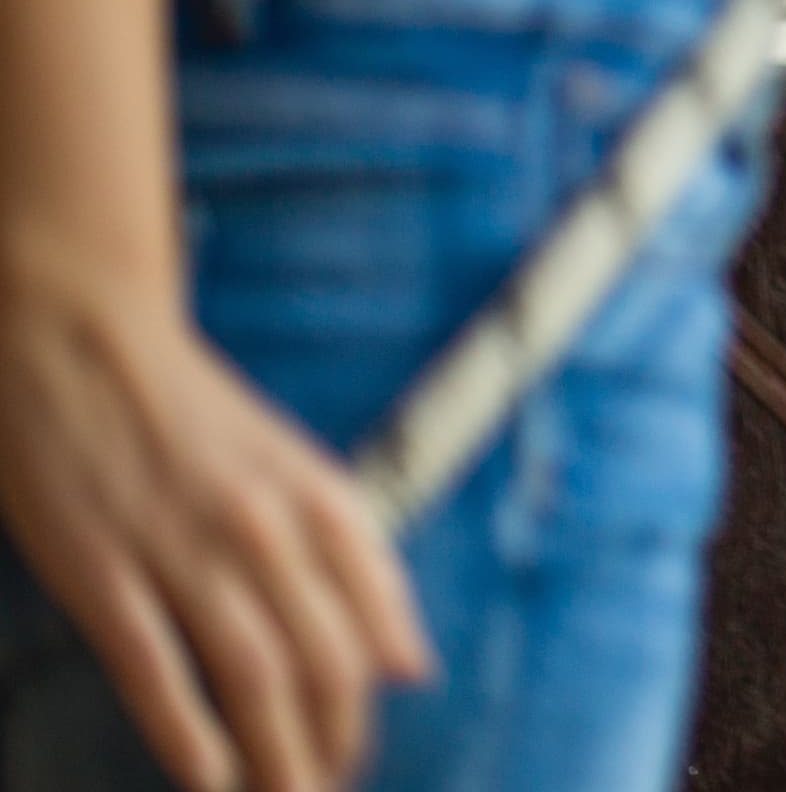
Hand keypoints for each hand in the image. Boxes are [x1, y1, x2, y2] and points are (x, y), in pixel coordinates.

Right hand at [0, 264, 430, 791]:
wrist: (79, 334)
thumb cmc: (185, 405)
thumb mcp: (285, 460)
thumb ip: (346, 551)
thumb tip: (410, 659)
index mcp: (313, 492)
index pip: (374, 611)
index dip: (375, 690)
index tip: (367, 741)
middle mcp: (263, 525)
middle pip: (322, 659)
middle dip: (332, 740)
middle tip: (325, 788)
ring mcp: (181, 548)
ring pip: (253, 675)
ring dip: (276, 755)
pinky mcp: (101, 570)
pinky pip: (155, 668)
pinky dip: (188, 734)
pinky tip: (210, 779)